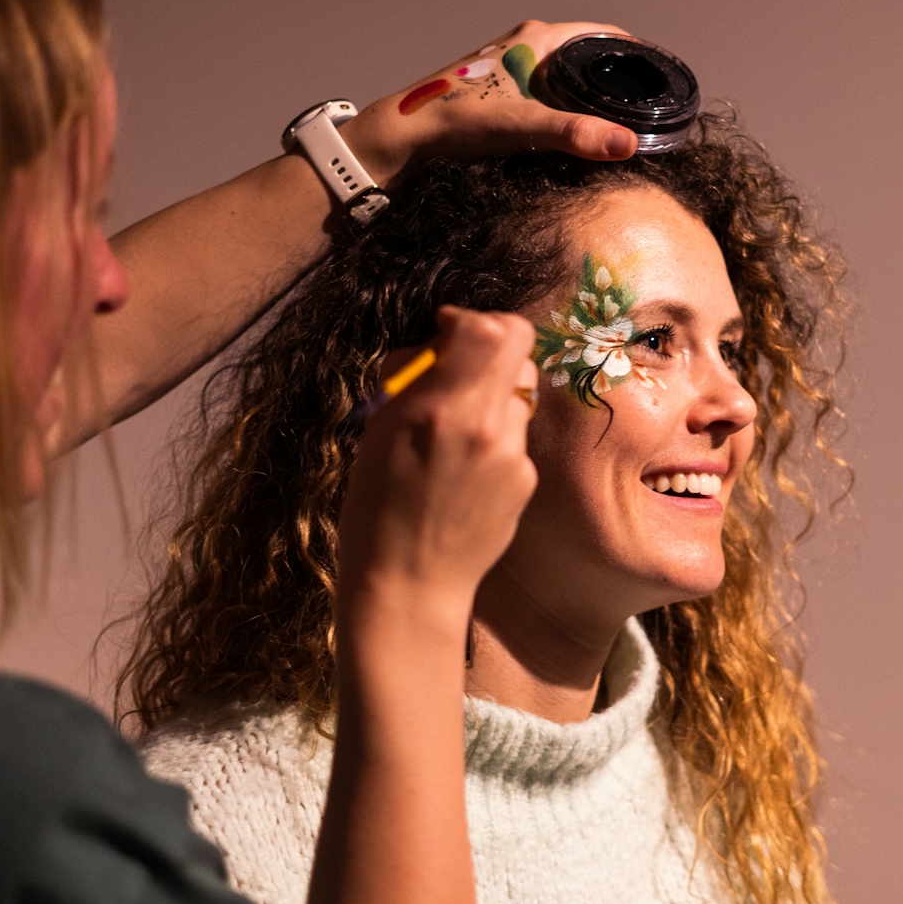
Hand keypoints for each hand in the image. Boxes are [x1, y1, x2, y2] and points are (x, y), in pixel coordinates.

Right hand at [337, 305, 537, 634]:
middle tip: (457, 372)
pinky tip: (466, 471)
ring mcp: (513, 456)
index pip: (488, 328)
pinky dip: (496, 438)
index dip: (469, 319)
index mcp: (440, 409)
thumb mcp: (378, 433)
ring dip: (493, 396)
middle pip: (519, 349)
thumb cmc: (376, 511)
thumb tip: (438, 345)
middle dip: (489, 349)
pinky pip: (517, 436)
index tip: (446, 331)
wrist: (408, 585)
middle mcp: (486, 427)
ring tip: (457, 431)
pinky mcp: (526, 480)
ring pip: (520, 392)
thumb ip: (415, 382)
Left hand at [345, 18, 637, 183]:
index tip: (660, 80)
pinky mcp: (498, 90)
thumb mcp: (523, 127)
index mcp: (537, 39)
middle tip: (645, 108)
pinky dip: (565, 104)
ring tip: (616, 121)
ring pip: (565, 73)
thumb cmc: (456, 122)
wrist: (405, 136)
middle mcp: (524, 44)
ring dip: (589, 92)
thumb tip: (626, 145)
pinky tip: (571, 130)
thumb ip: (575, 135)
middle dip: (616, 77)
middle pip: (587, 53)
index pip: (605, 34)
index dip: (636, 54)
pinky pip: (546, 91)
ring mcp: (510, 66)